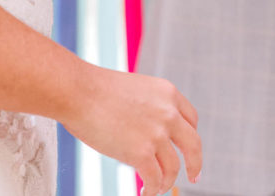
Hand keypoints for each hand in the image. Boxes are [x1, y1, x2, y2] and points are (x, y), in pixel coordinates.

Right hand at [62, 65, 201, 195]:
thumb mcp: (136, 89)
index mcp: (169, 93)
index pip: (190, 119)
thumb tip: (143, 131)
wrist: (79, 91)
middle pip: (193, 144)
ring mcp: (157, 134)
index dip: (189, 136)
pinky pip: (155, 179)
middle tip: (194, 176)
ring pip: (173, 166)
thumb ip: (148, 107)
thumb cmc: (95, 89)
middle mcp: (169, 113)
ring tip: (159, 188)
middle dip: (195, 163)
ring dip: (167, 181)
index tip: (186, 148)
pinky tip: (145, 193)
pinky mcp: (141, 153)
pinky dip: (152, 190)